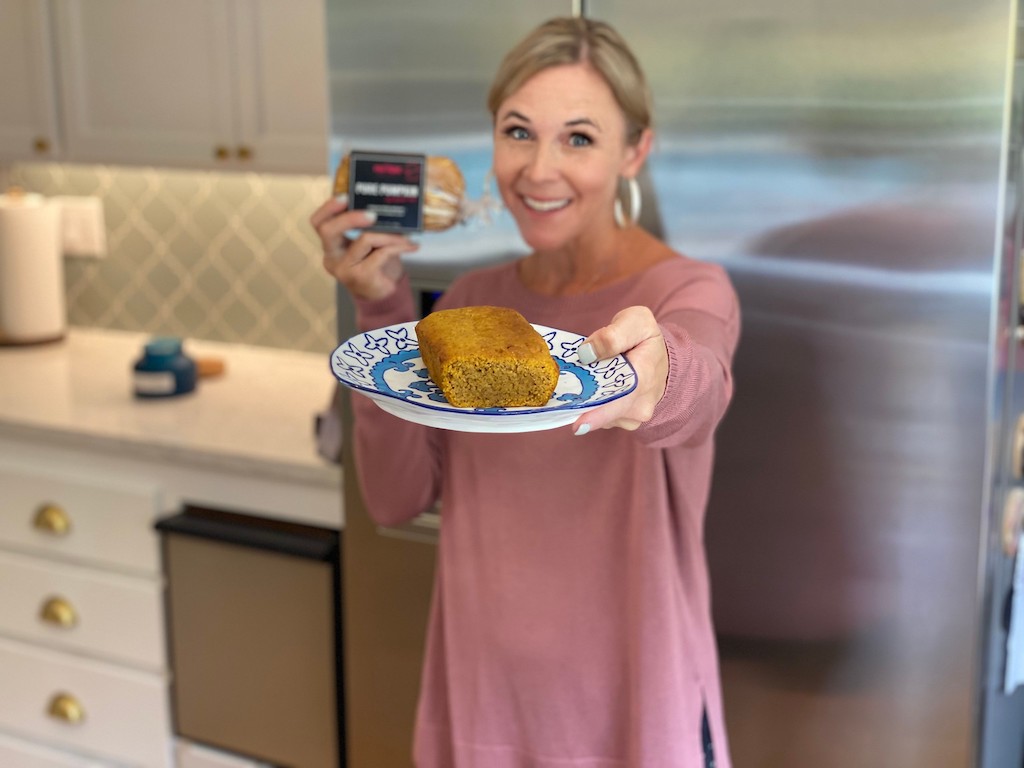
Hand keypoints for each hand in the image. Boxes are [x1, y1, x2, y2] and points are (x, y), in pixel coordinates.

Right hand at [310, 195, 419, 300]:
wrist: (383, 293)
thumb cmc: (375, 263)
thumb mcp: (367, 243)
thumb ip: (366, 227)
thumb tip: (383, 203)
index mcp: (331, 245)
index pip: (318, 223)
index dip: (328, 208)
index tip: (345, 197)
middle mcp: (332, 257)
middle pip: (328, 230)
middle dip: (350, 217)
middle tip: (373, 214)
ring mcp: (344, 269)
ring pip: (364, 239)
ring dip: (389, 235)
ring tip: (406, 236)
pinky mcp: (361, 277)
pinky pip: (382, 253)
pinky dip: (398, 247)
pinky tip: (411, 246)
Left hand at [570, 306, 668, 434]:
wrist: (661, 358)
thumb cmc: (645, 338)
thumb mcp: (636, 322)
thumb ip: (612, 335)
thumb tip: (586, 353)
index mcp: (644, 376)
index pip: (620, 399)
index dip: (597, 414)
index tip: (578, 425)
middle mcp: (641, 404)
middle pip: (604, 412)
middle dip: (581, 403)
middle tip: (565, 394)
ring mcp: (634, 416)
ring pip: (600, 416)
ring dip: (586, 402)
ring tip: (585, 381)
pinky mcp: (626, 422)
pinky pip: (602, 419)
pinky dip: (593, 406)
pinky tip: (595, 390)